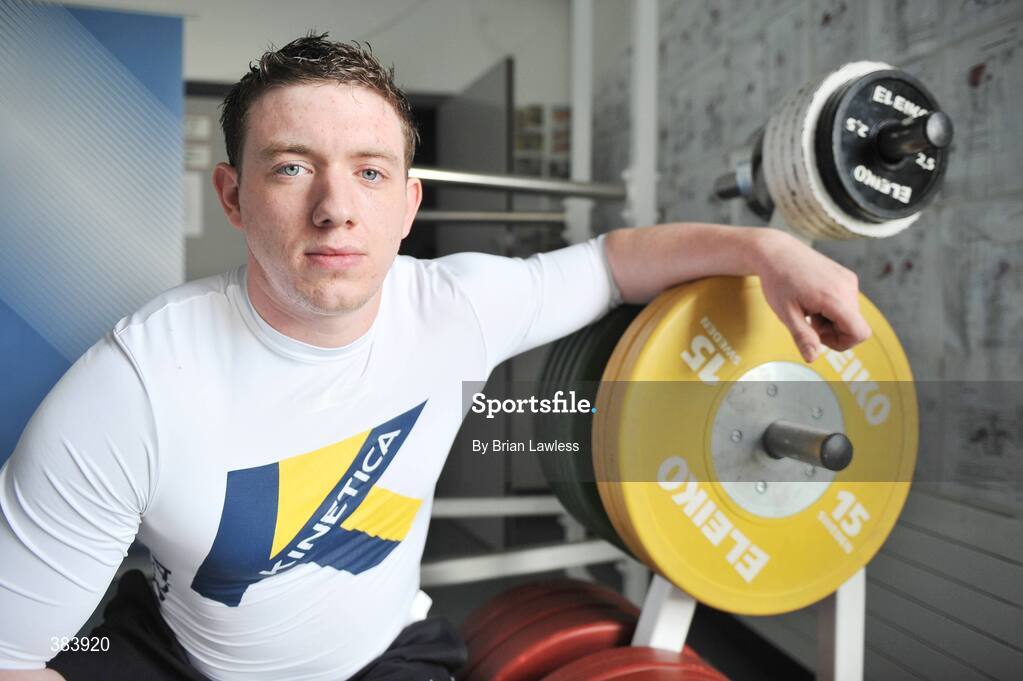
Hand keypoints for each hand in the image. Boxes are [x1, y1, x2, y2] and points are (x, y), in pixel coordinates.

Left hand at [753, 231, 871, 362]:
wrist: (776, 252)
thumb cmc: (778, 281)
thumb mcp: (786, 313)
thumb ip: (802, 337)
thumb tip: (812, 357)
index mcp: (834, 297)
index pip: (860, 332)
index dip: (842, 343)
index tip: (818, 336)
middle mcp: (847, 287)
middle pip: (854, 326)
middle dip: (832, 331)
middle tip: (807, 320)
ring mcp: (848, 280)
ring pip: (850, 315)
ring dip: (830, 319)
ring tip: (808, 307)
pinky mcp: (846, 276)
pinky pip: (847, 303)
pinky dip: (832, 308)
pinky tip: (812, 299)